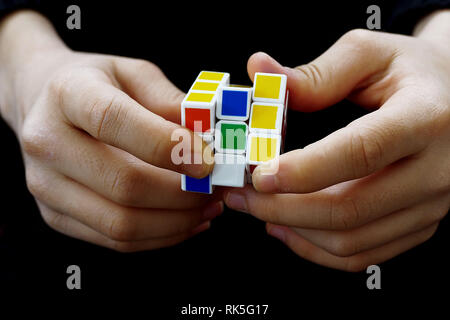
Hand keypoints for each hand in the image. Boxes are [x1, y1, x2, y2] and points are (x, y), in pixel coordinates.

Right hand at [0, 11, 220, 250]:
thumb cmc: (96, 84)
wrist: (44, 102)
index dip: (167, 146)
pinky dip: (160, 236)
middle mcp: (47, 142)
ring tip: (208, 206)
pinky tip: (187, 220)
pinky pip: (115, 240)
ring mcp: (46, 185)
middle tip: (216, 188)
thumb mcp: (133, 73)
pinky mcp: (55, 215)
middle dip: (183, 194)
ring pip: (121, 223)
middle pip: (123, 184)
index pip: (115, 122)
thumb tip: (210, 137)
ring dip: (177, 221)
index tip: (208, 160)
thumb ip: (171, 100)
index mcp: (68, 95)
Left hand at [224, 10, 449, 270]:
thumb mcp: (370, 54)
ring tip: (257, 208)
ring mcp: (429, 204)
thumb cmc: (411, 74)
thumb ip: (317, 72)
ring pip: (351, 241)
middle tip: (242, 194)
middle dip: (283, 207)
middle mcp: (435, 170)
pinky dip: (315, 248)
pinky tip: (286, 227)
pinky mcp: (418, 224)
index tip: (260, 175)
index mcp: (424, 118)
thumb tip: (262, 72)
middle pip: (349, 209)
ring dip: (293, 229)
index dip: (305, 170)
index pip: (361, 152)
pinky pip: (361, 255)